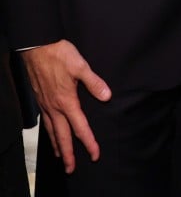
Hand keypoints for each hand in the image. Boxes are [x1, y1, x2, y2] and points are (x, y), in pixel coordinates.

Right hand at [23, 40, 111, 173]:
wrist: (38, 48)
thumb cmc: (60, 55)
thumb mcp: (81, 66)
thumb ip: (94, 83)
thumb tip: (107, 97)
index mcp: (67, 101)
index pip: (80, 127)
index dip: (88, 142)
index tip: (95, 154)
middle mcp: (55, 107)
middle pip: (62, 136)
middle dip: (68, 154)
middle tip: (72, 169)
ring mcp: (46, 104)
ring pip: (52, 131)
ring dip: (58, 145)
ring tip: (61, 157)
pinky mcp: (41, 99)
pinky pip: (46, 122)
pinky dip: (50, 132)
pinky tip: (52, 133)